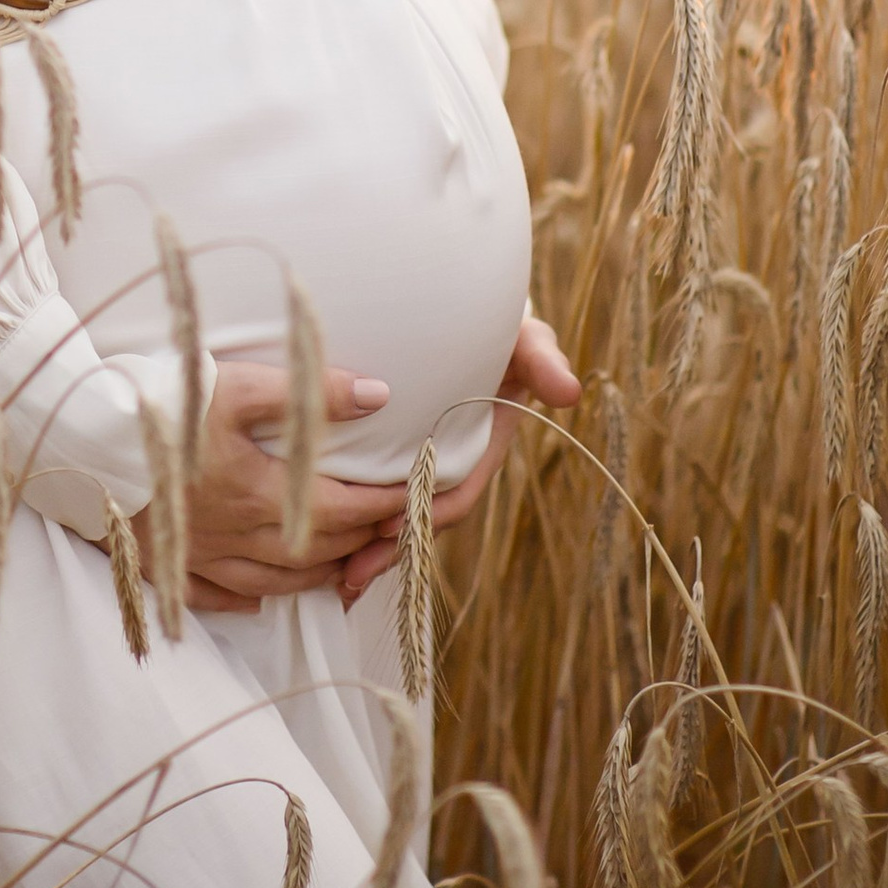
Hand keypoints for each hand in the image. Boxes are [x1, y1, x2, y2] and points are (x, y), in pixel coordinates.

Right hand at [139, 356, 411, 613]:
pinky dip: (250, 598)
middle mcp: (237, 537)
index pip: (344, 509)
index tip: (417, 494)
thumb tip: (378, 395)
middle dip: (362, 539)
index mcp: (260, 494)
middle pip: (317, 549)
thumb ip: (308, 393)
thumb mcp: (235, 385)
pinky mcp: (167, 565)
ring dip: (319, 573)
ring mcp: (200, 556)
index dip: (386, 504)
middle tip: (390, 524)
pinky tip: (262, 595)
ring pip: (277, 582)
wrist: (76, 442)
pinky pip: (219, 597)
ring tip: (344, 559)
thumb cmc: (157, 407)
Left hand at [335, 311, 582, 611]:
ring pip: (390, 513)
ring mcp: (416, 461)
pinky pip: (367, 491)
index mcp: (478, 447)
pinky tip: (318, 540)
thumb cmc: (496, 330)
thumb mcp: (523, 340)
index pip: (455, 492)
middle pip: (418, 516)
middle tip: (352, 569)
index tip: (392, 524)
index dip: (428, 512)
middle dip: (389, 545)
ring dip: (365, 544)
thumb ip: (542, 360)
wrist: (462, 314)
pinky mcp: (383, 452)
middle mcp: (447, 461)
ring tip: (334, 574)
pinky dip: (348, 516)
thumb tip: (569, 393)